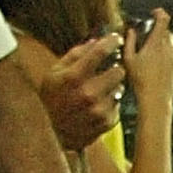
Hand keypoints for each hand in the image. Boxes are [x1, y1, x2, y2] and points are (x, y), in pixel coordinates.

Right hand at [38, 33, 122, 150]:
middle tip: (106, 71)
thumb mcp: (54, 73)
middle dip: (114, 68)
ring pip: (121, 88)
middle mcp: (89, 93)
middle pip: (119, 71)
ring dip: (113, 87)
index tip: (117, 38)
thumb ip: (76, 54)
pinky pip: (118, 104)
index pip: (100, 52)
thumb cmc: (51, 98)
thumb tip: (96, 41)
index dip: (112, 42)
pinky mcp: (107, 122)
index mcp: (73, 77)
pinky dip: (111, 102)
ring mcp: (99, 110)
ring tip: (98, 91)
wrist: (51, 133)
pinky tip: (97, 105)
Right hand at [124, 8, 172, 112]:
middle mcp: (168, 49)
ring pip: (170, 43)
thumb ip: (129, 41)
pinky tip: (155, 64)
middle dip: (158, 29)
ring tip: (149, 50)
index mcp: (156, 43)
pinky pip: (172, 56)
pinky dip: (165, 54)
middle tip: (148, 33)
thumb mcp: (128, 59)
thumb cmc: (140, 81)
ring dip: (161, 42)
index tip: (154, 12)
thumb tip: (130, 30)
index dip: (160, 13)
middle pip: (167, 31)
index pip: (163, 20)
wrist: (156, 99)